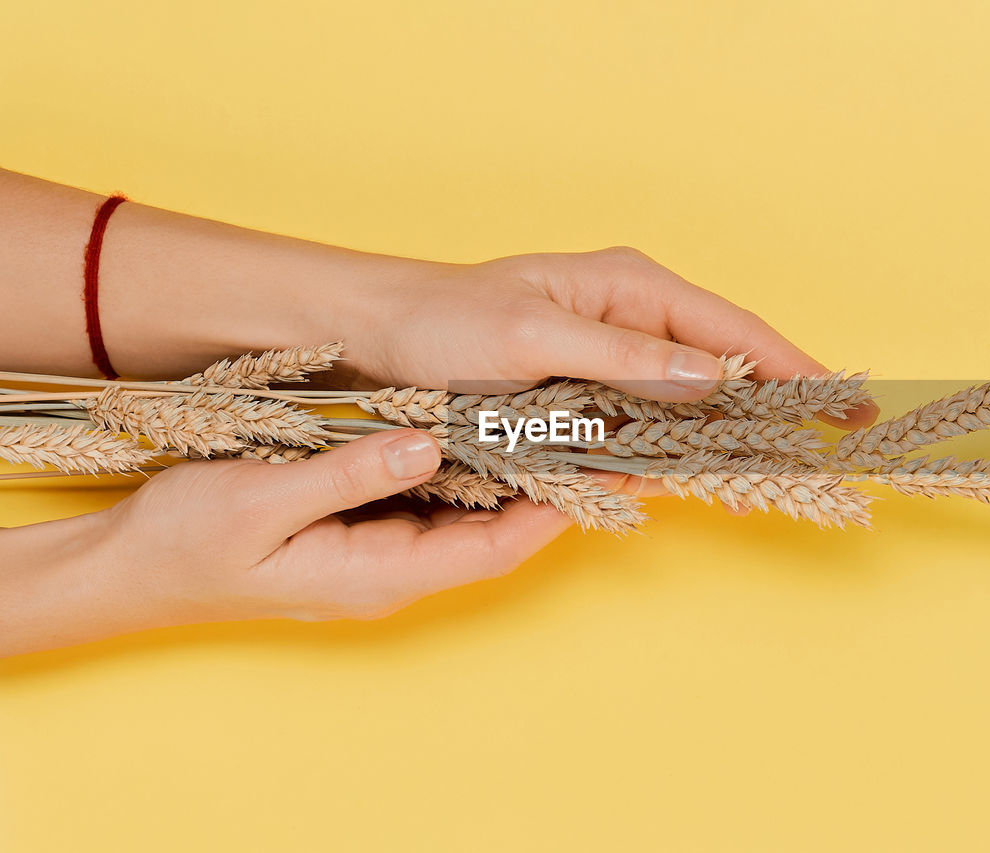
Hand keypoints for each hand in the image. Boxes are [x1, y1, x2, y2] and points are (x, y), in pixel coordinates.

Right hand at [0, 429, 571, 656]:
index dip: (550, 510)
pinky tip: (482, 428)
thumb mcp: (262, 500)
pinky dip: (463, 469)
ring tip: (562, 424)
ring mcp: (378, 554)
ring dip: (511, 476)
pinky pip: (430, 503)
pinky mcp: (360, 532)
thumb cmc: (187, 542)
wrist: (130, 566)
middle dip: (549, 490)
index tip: (599, 467)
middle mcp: (392, 572)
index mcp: (379, 574)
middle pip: (494, 533)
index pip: (492, 548)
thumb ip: (348, 474)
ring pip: (467, 516)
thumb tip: (426, 444)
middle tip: (600, 434)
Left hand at [322, 246, 878, 427]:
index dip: (793, 369)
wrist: (378, 339)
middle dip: (771, 413)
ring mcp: (611, 362)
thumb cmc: (444, 320)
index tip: (843, 407)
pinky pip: (644, 429)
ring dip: (725, 442)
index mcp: (631, 287)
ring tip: (766, 482)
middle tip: (816, 461)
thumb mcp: (532, 332)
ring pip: (689, 406)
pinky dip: (671, 455)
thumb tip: (708, 378)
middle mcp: (632, 320)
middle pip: (724, 369)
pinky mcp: (586, 399)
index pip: (733, 330)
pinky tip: (693, 480)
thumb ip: (622, 355)